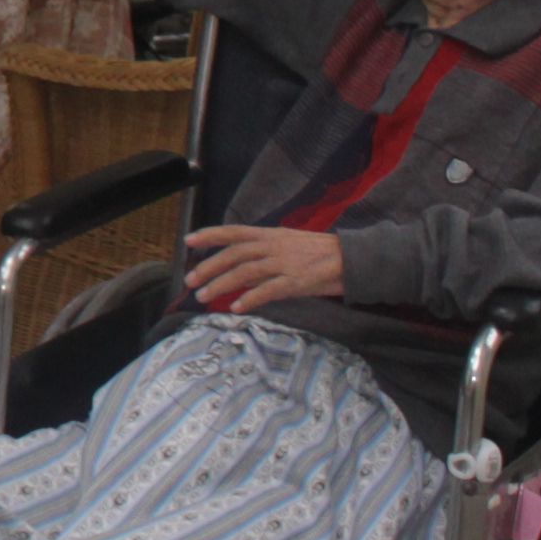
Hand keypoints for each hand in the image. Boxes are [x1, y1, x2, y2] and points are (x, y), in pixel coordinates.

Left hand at [182, 226, 346, 313]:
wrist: (352, 259)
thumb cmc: (319, 253)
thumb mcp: (288, 244)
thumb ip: (263, 253)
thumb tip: (239, 267)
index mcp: (271, 235)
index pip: (234, 232)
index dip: (211, 235)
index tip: (189, 241)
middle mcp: (274, 246)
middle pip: (234, 254)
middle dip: (209, 266)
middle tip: (190, 280)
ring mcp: (285, 263)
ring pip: (246, 272)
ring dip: (222, 284)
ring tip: (204, 296)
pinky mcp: (296, 282)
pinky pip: (269, 290)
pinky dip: (251, 298)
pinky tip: (237, 307)